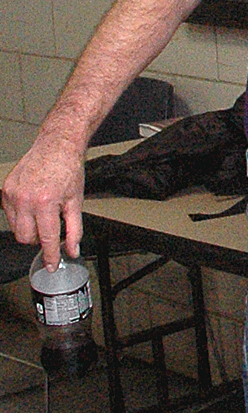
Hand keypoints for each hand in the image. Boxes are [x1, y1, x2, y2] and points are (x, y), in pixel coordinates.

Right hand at [1, 132, 86, 268]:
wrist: (56, 147)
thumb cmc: (68, 170)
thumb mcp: (76, 202)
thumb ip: (74, 229)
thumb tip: (73, 250)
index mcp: (45, 202)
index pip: (46, 238)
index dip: (50, 255)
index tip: (51, 265)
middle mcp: (25, 199)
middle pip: (26, 238)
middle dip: (39, 239)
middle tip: (51, 228)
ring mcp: (12, 194)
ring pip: (16, 228)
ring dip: (30, 228)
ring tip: (44, 213)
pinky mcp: (4, 190)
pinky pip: (9, 214)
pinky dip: (21, 216)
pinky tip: (34, 205)